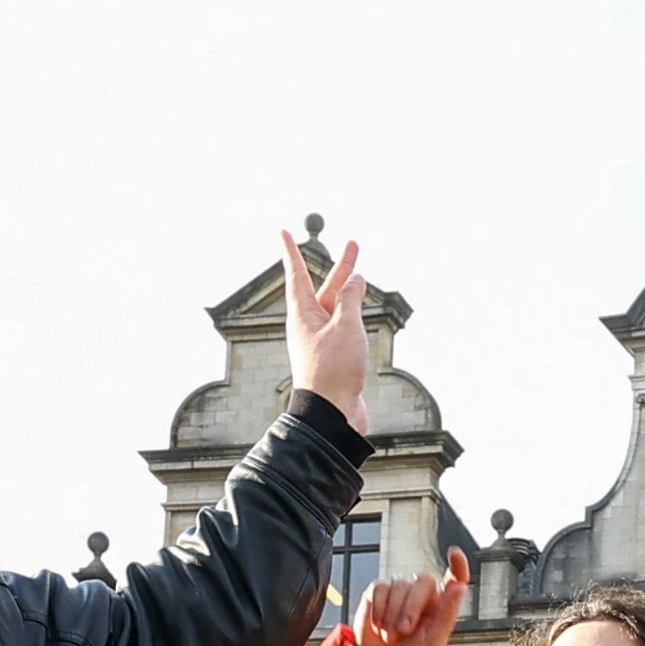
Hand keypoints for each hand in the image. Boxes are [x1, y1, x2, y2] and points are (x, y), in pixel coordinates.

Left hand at [281, 228, 373, 430]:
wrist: (332, 414)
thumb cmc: (333, 370)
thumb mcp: (345, 326)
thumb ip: (351, 299)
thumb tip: (355, 280)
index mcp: (303, 315)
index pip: (297, 275)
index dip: (291, 251)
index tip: (282, 231)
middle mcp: (310, 325)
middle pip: (325, 288)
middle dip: (341, 266)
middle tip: (353, 243)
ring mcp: (323, 341)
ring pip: (337, 307)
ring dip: (350, 289)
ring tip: (362, 273)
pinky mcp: (335, 356)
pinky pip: (345, 326)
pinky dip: (354, 312)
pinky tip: (360, 307)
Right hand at [348, 550, 467, 645]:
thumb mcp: (434, 642)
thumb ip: (448, 614)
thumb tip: (460, 587)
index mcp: (442, 604)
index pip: (454, 578)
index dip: (457, 564)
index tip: (454, 552)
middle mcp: (423, 593)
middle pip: (424, 581)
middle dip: (411, 607)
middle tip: (403, 631)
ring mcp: (400, 590)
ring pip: (399, 585)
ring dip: (393, 615)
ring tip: (390, 634)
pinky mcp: (379, 591)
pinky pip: (380, 588)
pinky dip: (378, 610)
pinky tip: (379, 625)